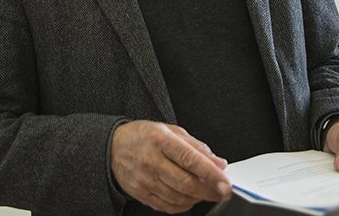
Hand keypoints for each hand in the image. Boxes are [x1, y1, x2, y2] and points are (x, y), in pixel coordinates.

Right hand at [110, 120, 232, 212]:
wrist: (112, 148)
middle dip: (209, 191)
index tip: (225, 183)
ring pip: (178, 197)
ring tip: (204, 191)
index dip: (211, 174)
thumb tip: (218, 163)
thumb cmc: (145, 136)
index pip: (191, 159)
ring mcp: (144, 179)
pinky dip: (182, 205)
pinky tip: (188, 198)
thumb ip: (197, 147)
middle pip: (186, 183)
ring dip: (197, 198)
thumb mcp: (171, 131)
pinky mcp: (140, 193)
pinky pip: (166, 206)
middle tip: (222, 192)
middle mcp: (151, 160)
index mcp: (161, 139)